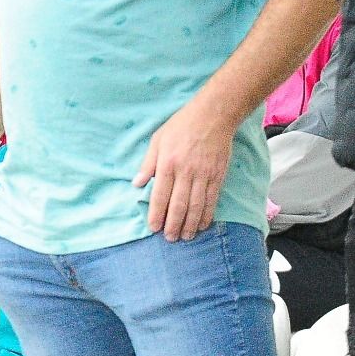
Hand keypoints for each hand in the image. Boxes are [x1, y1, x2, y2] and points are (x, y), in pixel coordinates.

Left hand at [134, 97, 236, 240]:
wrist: (211, 117)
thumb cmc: (180, 126)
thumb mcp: (157, 140)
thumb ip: (148, 164)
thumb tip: (137, 184)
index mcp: (167, 163)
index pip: (160, 195)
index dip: (156, 214)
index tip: (153, 227)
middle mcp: (185, 172)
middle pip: (179, 205)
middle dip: (173, 224)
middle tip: (169, 238)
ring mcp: (203, 176)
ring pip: (196, 206)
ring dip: (190, 224)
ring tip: (185, 237)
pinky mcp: (217, 177)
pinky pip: (211, 201)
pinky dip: (207, 215)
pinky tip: (202, 225)